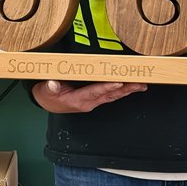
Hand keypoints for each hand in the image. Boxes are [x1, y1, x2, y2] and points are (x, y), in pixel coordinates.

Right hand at [32, 80, 147, 112]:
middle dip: (125, 89)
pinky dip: (123, 90)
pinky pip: (111, 94)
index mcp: (78, 100)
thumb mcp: (45, 90)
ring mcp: (93, 101)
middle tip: (139, 83)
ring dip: (128, 90)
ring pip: (113, 95)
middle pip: (110, 94)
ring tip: (141, 85)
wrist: (48, 102)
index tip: (119, 83)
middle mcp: (89, 102)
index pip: (95, 92)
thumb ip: (50, 87)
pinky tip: (132, 87)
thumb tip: (53, 84)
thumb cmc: (48, 94)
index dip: (107, 87)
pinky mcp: (95, 98)